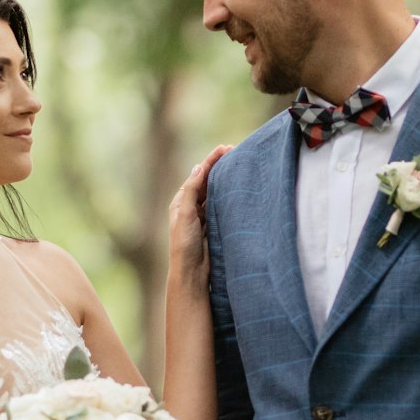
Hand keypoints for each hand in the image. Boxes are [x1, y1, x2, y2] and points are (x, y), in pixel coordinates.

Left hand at [167, 145, 232, 290]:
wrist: (192, 272)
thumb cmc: (184, 243)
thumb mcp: (185, 213)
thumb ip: (192, 190)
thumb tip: (199, 167)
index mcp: (181, 201)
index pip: (198, 175)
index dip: (211, 161)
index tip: (225, 148)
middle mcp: (191, 207)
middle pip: (207, 182)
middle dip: (220, 167)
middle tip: (236, 152)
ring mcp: (203, 217)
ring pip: (215, 193)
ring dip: (225, 180)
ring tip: (239, 166)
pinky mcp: (213, 226)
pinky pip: (221, 206)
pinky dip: (228, 196)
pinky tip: (237, 189)